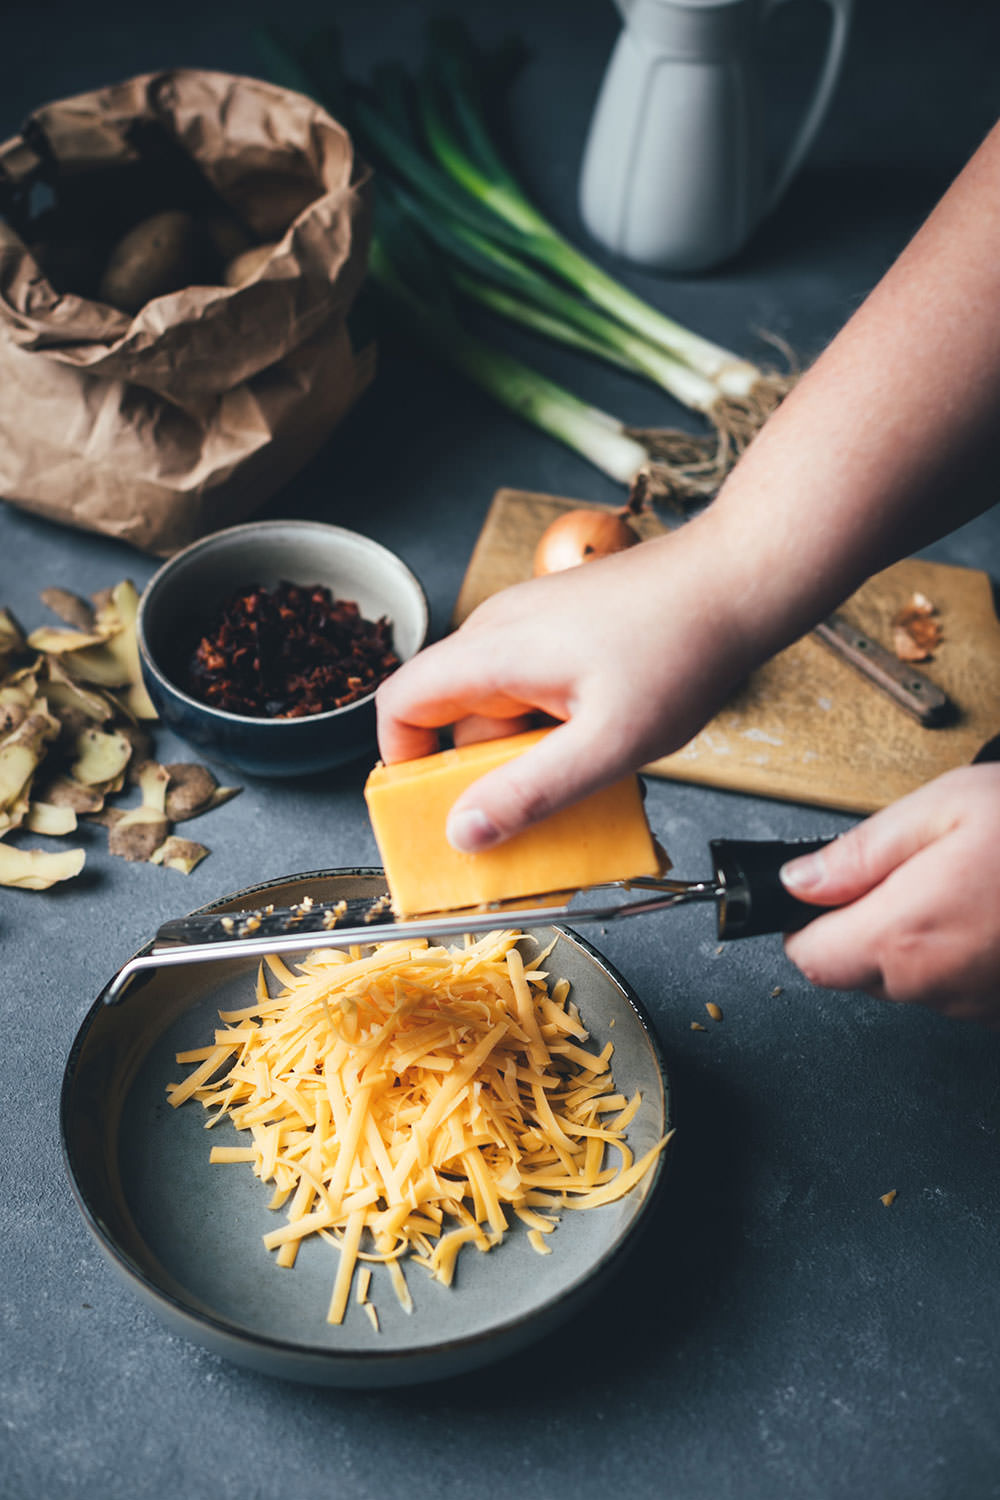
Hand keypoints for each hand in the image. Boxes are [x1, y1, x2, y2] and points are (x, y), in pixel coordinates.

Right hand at [376, 519, 754, 851]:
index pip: (399, 704)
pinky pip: (534, 687)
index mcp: (494, 650)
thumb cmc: (682, 649)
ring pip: (500, 704)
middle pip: (453, 713)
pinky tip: (604, 739)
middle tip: (531, 811)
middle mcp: (501, 629)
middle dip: (483, 770)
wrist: (738, 580)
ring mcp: (533, 623)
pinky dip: (554, 724)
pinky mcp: (565, 626)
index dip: (402, 762)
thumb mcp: (607, 744)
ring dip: (527, 750)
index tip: (435, 808)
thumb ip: (530, 792)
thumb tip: (463, 832)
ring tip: (587, 772)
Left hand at [781, 765, 999, 1023]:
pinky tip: (995, 913)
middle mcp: (935, 985)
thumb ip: (861, 853)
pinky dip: (963, 955)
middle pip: (855, 972)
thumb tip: (800, 881)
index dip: (807, 922)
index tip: (827, 891)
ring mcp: (976, 1007)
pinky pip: (959, 988)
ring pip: (910, 981)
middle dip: (863, 926)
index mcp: (903, 934)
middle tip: (911, 870)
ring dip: (917, 940)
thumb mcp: (945, 808)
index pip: (808, 958)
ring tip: (967, 884)